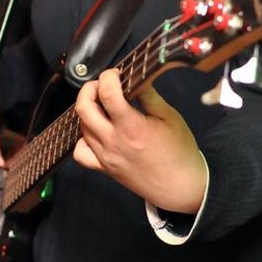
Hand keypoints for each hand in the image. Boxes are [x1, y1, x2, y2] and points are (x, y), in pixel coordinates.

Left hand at [73, 69, 206, 212]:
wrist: (181, 187)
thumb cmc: (180, 152)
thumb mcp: (170, 117)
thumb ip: (148, 96)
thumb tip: (135, 77)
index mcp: (132, 127)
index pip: (107, 94)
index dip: (108, 77)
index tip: (117, 74)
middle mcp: (113, 142)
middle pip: (83, 108)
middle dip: (90, 89)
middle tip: (104, 85)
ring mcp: (105, 157)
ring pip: (81, 126)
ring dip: (89, 110)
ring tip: (104, 106)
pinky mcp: (104, 168)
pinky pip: (81, 152)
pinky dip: (83, 138)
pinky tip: (96, 131)